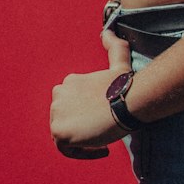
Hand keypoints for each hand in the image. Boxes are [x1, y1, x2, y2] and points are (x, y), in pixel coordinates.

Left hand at [49, 27, 133, 159]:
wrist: (127, 102)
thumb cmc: (124, 85)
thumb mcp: (118, 61)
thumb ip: (113, 46)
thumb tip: (107, 31)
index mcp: (69, 82)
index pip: (71, 105)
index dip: (86, 114)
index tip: (103, 118)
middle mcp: (58, 95)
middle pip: (66, 120)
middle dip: (82, 127)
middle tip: (104, 130)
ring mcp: (57, 113)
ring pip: (65, 135)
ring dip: (82, 140)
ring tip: (104, 139)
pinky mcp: (59, 131)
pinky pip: (66, 149)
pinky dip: (83, 152)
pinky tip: (103, 149)